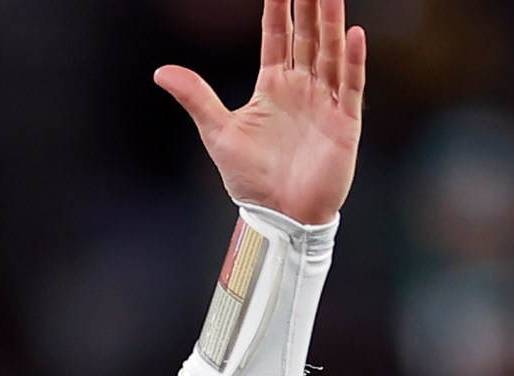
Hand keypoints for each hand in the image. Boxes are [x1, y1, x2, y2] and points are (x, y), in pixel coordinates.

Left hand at [154, 0, 364, 226]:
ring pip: (330, 53)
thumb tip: (161, 71)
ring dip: (331, 23)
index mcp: (273, 86)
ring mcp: (325, 102)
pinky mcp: (344, 123)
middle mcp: (302, 87)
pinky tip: (353, 35)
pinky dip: (352, 61)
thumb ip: (196, 97)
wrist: (278, 215)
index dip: (278, 8)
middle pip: (307, 36)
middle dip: (310, 5)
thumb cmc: (251, 178)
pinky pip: (350, 85)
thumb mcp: (218, 132)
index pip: (277, 37)